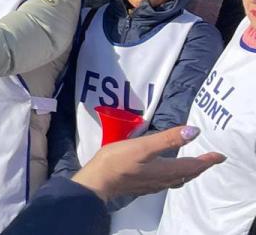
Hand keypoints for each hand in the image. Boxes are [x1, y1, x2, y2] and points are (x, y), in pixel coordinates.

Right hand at [72, 125, 224, 201]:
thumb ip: (168, 139)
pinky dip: (174, 176)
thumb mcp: (143, 146)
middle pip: (187, 174)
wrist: (98, 182)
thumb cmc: (118, 161)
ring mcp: (152, 184)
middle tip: (209, 160)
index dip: (207, 160)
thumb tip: (194, 132)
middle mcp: (163, 180)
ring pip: (178, 180)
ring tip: (191, 165)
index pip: (193, 166)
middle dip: (199, 167)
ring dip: (188, 172)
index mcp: (166, 170)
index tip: (219, 155)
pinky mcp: (142, 185)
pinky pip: (167, 182)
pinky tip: (166, 173)